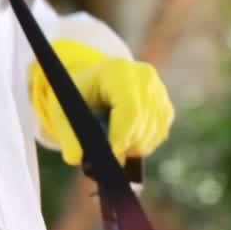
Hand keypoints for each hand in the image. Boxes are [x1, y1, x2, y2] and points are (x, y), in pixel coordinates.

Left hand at [28, 40, 174, 165]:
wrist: (95, 82)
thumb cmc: (79, 96)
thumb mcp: (64, 111)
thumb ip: (69, 135)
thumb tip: (77, 158)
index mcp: (118, 71)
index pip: (129, 109)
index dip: (121, 136)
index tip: (110, 155)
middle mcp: (144, 77)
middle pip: (143, 123)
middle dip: (125, 145)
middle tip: (107, 155)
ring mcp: (159, 90)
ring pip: (153, 133)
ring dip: (134, 147)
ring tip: (113, 142)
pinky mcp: (166, 104)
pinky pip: (159, 134)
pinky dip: (143, 144)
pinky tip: (126, 137)